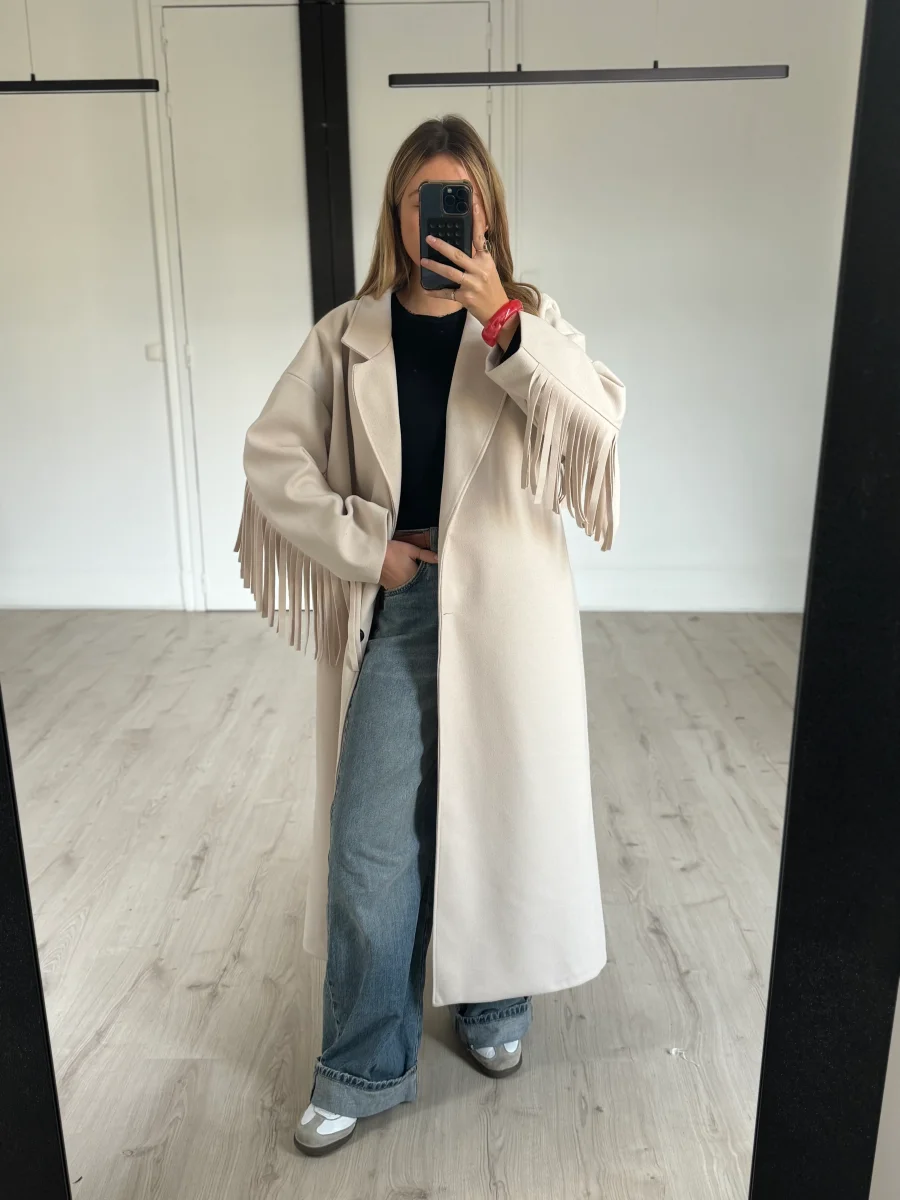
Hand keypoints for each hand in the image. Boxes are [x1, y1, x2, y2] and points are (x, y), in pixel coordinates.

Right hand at [380, 538, 438, 590]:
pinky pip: (399, 588)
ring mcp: (397, 588)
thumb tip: (439, 558)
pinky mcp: (388, 588)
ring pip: (409, 587)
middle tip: (422, 573)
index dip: (430, 575)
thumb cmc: (393, 551)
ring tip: (411, 575)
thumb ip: (425, 555)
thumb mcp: (411, 549)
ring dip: (412, 583)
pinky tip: (402, 578)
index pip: (426, 578)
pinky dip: (402, 584)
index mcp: (415, 577)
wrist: (372, 556)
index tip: (432, 571)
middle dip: (421, 580)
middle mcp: (407, 586)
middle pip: (418, 584)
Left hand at [420, 198, 511, 327]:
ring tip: (423, 261)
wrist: (500, 312)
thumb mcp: (489, 269)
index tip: (472, 203)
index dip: (476, 219)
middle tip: (429, 239)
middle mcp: (479, 270)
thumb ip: (477, 257)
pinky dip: (435, 291)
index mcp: (486, 260)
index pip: (480, 236)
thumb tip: (463, 245)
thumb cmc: (492, 289)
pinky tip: (426, 289)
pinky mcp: (465, 297)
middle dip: (441, 246)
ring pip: (450, 272)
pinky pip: (447, 293)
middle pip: (457, 254)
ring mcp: (472, 284)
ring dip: (434, 266)